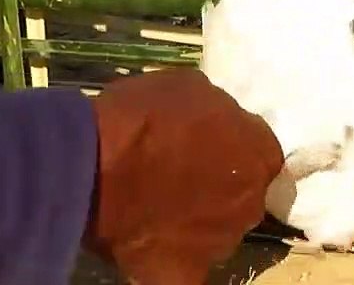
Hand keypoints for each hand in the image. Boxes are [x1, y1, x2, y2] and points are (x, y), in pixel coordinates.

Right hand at [85, 68, 283, 284]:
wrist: (93, 165)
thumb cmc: (143, 116)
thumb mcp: (191, 87)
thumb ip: (217, 112)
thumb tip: (217, 125)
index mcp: (260, 154)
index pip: (260, 152)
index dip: (234, 147)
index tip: (209, 143)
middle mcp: (252, 202)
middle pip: (244, 194)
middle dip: (222, 185)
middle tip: (184, 174)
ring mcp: (223, 242)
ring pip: (218, 230)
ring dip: (199, 219)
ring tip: (160, 206)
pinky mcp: (188, 272)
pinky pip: (189, 267)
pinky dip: (176, 258)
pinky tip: (154, 243)